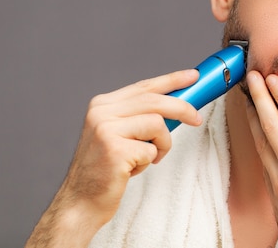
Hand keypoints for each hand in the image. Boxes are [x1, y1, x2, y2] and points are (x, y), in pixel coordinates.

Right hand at [25, 69, 200, 247]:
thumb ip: (138, 117)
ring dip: (162, 145)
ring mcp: (106, 130)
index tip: (193, 76)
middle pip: (154, 100)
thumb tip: (176, 106)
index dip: (172, 80)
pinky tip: (132, 170)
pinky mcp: (115, 149)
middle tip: (196, 119)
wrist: (81, 201)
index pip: (144, 86)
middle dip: (182, 108)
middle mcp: (101, 112)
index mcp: (103, 105)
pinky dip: (149, 162)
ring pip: (157, 124)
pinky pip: (151, 150)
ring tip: (148, 158)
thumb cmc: (106, 169)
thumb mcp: (117, 134)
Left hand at [245, 71, 277, 247]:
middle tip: (252, 77)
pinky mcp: (272, 192)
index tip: (272, 78)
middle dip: (260, 97)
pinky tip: (257, 133)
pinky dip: (258, 140)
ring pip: (261, 141)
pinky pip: (262, 159)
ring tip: (248, 99)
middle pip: (271, 124)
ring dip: (254, 117)